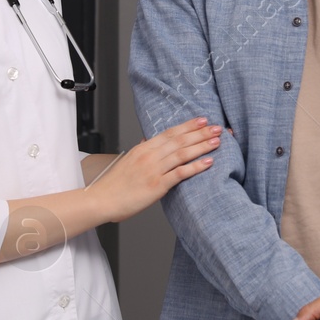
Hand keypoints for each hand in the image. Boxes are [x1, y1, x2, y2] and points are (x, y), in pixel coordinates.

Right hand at [93, 117, 221, 220]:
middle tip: (218, 128)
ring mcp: (154, 170)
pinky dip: (196, 166)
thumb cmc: (113, 185)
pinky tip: (209, 162)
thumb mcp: (127, 161)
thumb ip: (140, 151)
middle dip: (201, 133)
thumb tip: (147, 141)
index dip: (188, 125)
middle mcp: (149, 155)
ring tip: (217, 142)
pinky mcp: (157, 185)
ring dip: (202, 146)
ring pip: (182, 153)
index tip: (202, 120)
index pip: (170, 132)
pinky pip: (181, 173)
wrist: (101, 200)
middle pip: (180, 140)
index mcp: (143, 148)